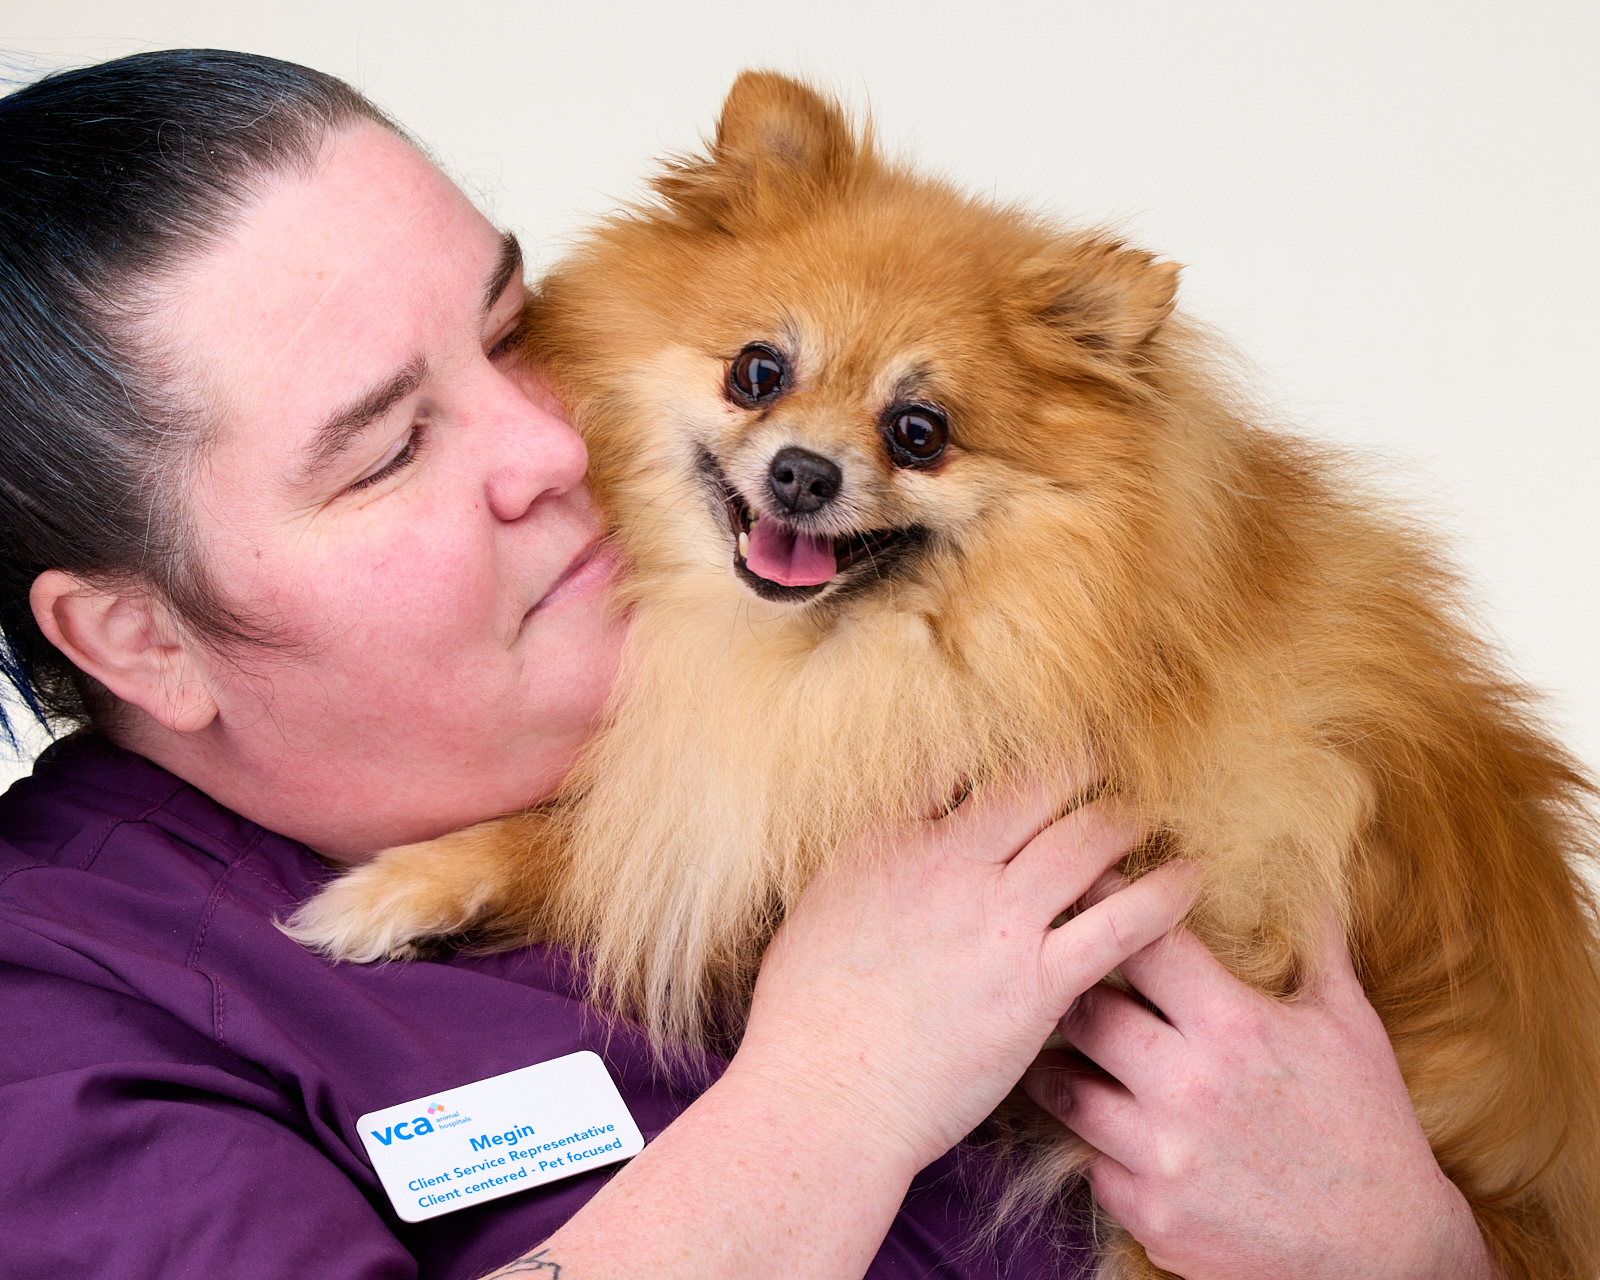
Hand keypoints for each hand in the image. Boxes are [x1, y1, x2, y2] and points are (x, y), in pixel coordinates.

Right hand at [524, 775, 1200, 1279]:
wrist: (824, 1096)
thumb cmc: (805, 1020)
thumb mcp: (820, 909)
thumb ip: (868, 865)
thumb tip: (890, 846)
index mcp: (891, 840)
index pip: (958, 763)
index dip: (1001, 749)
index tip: (1028, 751)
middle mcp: (951, 862)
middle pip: (1039, 784)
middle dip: (1082, 764)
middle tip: (1110, 758)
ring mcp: (999, 918)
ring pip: (1089, 838)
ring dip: (1127, 817)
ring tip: (1152, 812)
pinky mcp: (1040, 982)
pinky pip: (1121, 921)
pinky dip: (1164, 893)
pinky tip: (1188, 879)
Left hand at [1024, 908, 1499, 1278]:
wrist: (1386, 1253)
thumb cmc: (1368, 1124)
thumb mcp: (1349, 1023)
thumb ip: (1316, 943)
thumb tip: (1303, 867)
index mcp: (1234, 1027)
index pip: (1141, 940)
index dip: (1107, 904)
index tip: (1087, 887)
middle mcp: (1189, 1088)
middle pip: (1081, 1009)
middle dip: (1068, 986)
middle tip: (1060, 972)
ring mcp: (1163, 1157)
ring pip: (1063, 1085)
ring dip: (1059, 1060)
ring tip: (1059, 1042)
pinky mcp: (1150, 1214)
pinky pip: (1086, 1158)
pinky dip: (1090, 1137)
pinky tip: (1102, 1118)